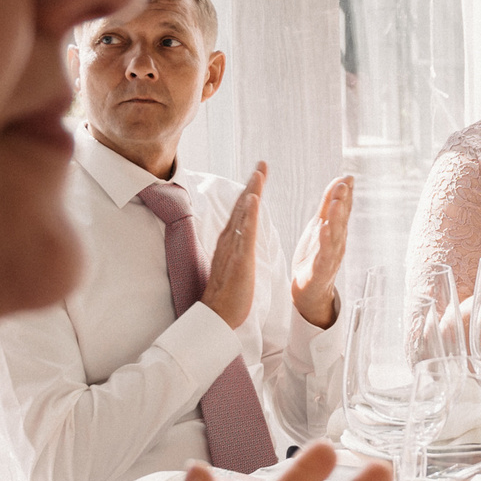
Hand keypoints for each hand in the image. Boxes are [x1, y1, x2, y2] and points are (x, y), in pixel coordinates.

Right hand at [201, 162, 265, 330]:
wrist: (218, 316)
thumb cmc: (228, 294)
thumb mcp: (235, 264)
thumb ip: (237, 249)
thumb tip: (241, 237)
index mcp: (231, 242)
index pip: (242, 212)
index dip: (251, 192)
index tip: (259, 174)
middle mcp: (230, 240)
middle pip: (242, 206)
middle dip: (252, 184)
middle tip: (262, 164)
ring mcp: (233, 248)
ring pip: (243, 215)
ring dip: (251, 192)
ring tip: (259, 172)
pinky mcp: (239, 259)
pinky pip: (245, 233)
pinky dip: (248, 214)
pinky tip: (253, 199)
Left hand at [289, 175, 352, 329]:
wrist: (308, 292)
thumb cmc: (315, 257)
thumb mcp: (320, 225)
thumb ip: (329, 205)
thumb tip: (341, 180)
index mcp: (336, 231)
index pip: (343, 209)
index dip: (346, 193)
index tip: (348, 177)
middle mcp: (337, 242)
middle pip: (342, 220)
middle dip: (343, 201)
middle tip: (344, 184)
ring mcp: (331, 257)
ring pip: (336, 235)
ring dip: (337, 219)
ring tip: (337, 203)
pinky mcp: (321, 270)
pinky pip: (324, 255)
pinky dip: (325, 242)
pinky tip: (324, 229)